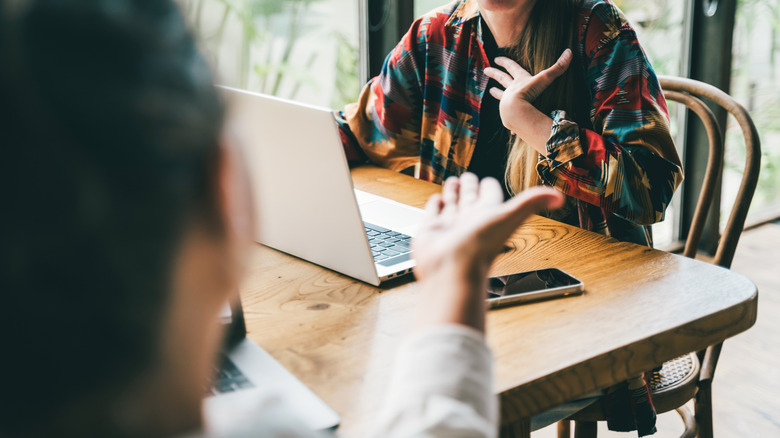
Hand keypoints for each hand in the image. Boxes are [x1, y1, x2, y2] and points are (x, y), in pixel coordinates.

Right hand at [411, 173, 563, 331]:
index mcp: (488, 215)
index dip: (489, 186)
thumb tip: (560, 196)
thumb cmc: (480, 246)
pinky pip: (434, 213)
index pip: (490, 195)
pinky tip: (438, 200)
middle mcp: (469, 220)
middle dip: (469, 186)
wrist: (451, 268)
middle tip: (468, 176)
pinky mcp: (430, 230)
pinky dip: (435, 205)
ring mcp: (449, 225)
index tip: (489, 180)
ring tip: (453, 182)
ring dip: (452, 192)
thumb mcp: (510, 216)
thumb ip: (532, 202)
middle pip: (470, 198)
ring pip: (452, 203)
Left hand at [483, 49, 571, 141]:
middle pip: (501, 79)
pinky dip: (510, 121)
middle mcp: (511, 90)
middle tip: (486, 70)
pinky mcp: (508, 115)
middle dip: (494, 73)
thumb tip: (570, 51)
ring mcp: (507, 103)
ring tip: (490, 91)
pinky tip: (511, 128)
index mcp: (519, 81)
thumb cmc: (528, 93)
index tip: (496, 58)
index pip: (511, 67)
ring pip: (501, 96)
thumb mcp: (544, 79)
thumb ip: (557, 68)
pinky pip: (509, 117)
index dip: (505, 62)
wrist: (515, 112)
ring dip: (496, 93)